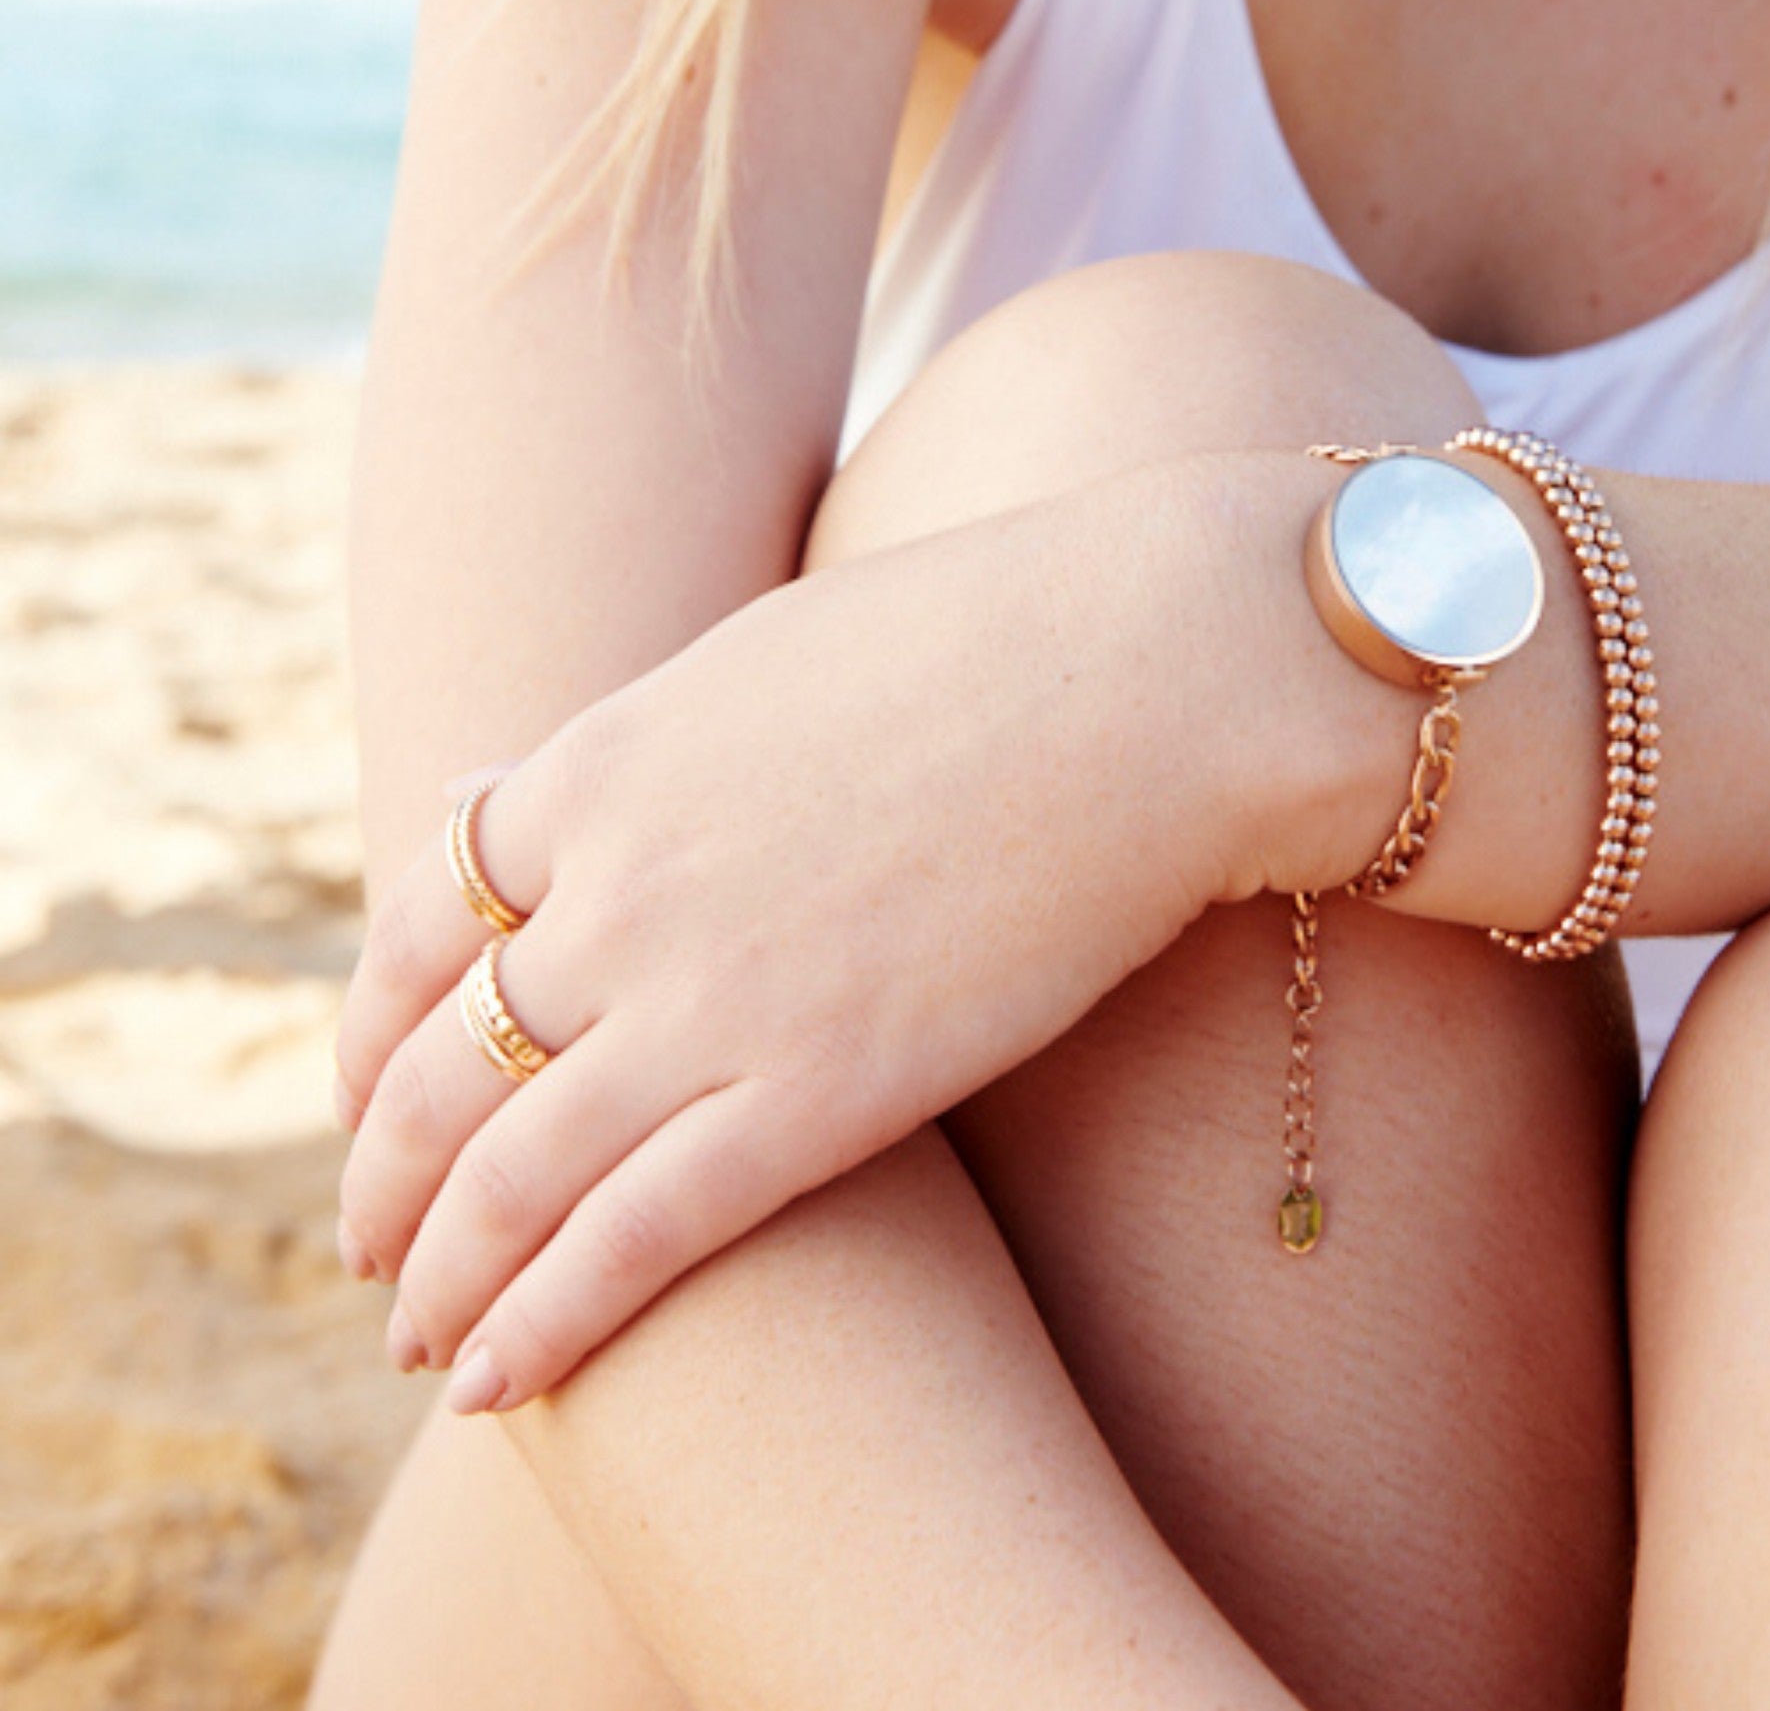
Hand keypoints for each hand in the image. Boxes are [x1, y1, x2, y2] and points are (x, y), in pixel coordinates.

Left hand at [332, 468, 1260, 1413]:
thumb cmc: (990, 640)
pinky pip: (637, 1237)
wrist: (1150, 674)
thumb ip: (635, 746)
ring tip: (426, 1340)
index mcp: (601, 767)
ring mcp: (710, 999)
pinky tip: (502, 1381)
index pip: (417, 927)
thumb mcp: (762, 659)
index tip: (368, 1098)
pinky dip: (550, 1318)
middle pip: (437, 1069)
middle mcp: (619, 892)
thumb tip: (525, 791)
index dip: (367, 1034)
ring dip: (447, 1274)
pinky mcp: (824, 1095)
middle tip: (371, 1249)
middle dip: (383, 1177)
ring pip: (512, 1175)